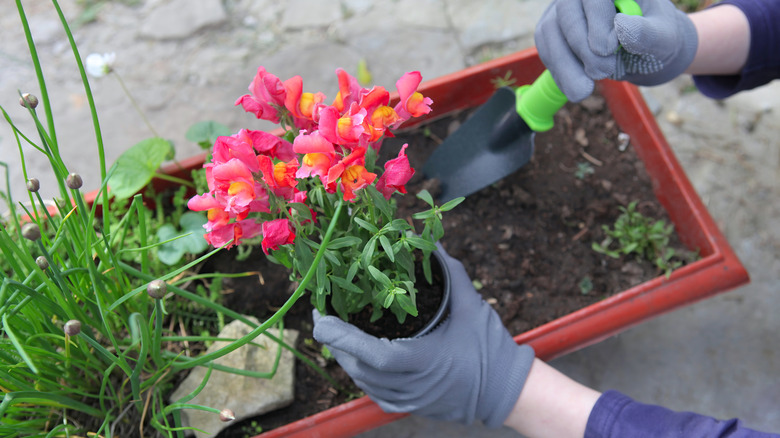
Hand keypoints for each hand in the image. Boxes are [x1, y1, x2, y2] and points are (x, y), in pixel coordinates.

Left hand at [312, 247, 534, 427]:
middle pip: (358, 368)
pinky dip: (360, 373)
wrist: (508, 391)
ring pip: (362, 382)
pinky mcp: (409, 407)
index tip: (322, 318)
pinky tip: (357, 356)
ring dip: (345, 357)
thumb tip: (431, 243)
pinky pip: (374, 392)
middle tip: (324, 317)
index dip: (341, 337)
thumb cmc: (491, 349)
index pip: (371, 355)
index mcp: (423, 361)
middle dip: (335, 342)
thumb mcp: (472, 307)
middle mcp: (411, 386)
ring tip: (335, 332)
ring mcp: (409, 401)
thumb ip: (450, 273)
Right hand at [535, 0, 698, 101]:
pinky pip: (545, 48)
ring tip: (585, 90)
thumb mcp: (663, 38)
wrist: (642, 51)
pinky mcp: (552, 29)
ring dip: (564, 65)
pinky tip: (576, 88)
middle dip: (581, 46)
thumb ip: (647, 34)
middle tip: (603, 72)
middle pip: (567, 10)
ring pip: (549, 31)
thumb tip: (622, 27)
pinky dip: (559, 72)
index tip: (608, 49)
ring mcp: (564, 8)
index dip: (598, 18)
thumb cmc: (656, 39)